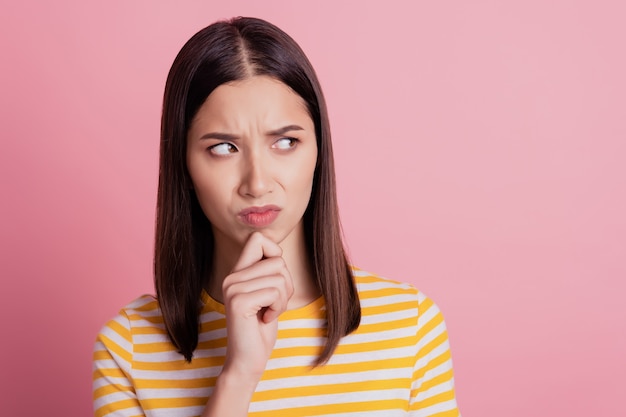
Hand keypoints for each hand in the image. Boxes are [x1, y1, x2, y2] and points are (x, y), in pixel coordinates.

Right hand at [220, 232, 293, 380]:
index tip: (275, 279)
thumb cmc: (261, 327)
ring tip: (268, 312)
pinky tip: (265, 319)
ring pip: (279, 276)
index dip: (276, 254)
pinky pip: (274, 292)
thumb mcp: (268, 293)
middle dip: (286, 285)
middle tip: (273, 304)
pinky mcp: (238, 301)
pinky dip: (278, 308)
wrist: (248, 359)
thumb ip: (268, 271)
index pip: (258, 239)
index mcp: (237, 272)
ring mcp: (232, 288)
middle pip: (278, 261)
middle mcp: (231, 276)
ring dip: (282, 299)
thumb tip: (277, 247)